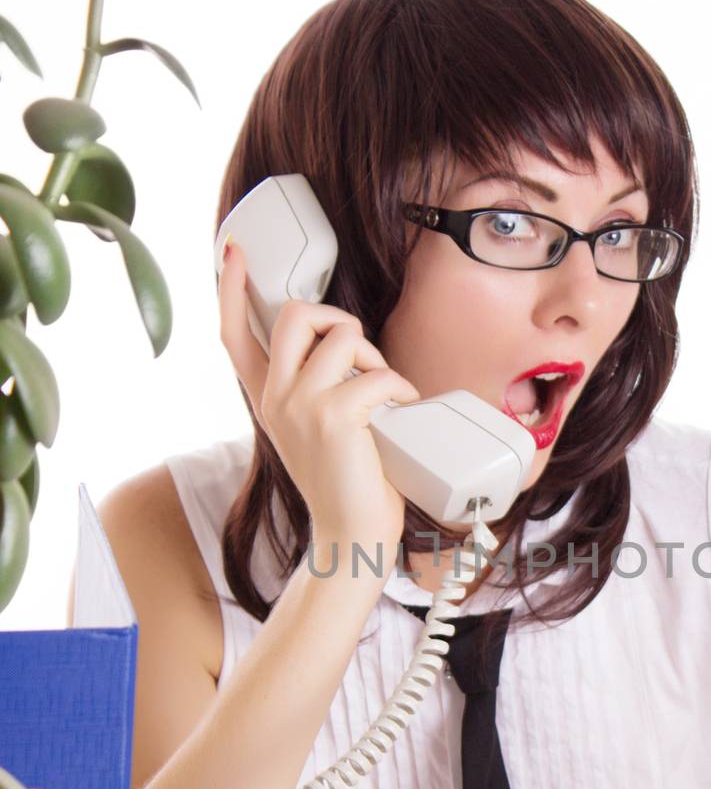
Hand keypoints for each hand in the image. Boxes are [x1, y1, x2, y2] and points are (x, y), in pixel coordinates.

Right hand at [217, 239, 419, 551]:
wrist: (351, 535)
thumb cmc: (347, 483)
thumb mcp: (318, 430)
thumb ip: (317, 390)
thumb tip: (348, 351)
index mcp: (267, 399)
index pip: (233, 335)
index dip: (230, 289)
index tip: (233, 252)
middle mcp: (275, 397)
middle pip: (294, 314)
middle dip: (337, 319)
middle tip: (358, 355)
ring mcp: (300, 405)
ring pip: (343, 335)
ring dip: (376, 357)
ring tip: (386, 391)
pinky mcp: (333, 416)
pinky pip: (376, 373)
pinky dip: (401, 386)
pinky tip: (403, 409)